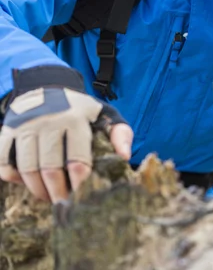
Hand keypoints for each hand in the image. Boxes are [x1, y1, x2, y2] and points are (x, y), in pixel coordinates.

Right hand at [0, 66, 132, 202]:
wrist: (48, 85)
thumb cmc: (79, 109)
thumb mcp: (103, 114)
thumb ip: (120, 133)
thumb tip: (125, 157)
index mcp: (75, 118)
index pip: (78, 161)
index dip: (80, 185)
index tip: (82, 196)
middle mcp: (48, 120)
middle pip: (50, 169)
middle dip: (58, 193)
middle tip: (64, 204)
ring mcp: (25, 125)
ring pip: (27, 169)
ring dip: (37, 190)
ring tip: (48, 196)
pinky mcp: (7, 130)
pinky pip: (5, 163)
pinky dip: (13, 177)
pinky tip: (26, 181)